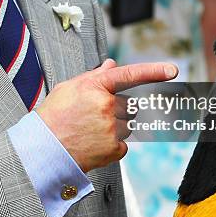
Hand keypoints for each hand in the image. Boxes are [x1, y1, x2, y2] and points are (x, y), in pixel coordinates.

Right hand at [38, 58, 177, 171]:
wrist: (43, 151)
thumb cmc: (53, 118)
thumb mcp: (69, 88)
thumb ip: (94, 76)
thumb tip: (112, 65)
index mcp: (96, 87)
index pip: (130, 74)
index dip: (154, 71)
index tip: (172, 70)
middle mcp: (108, 106)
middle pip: (129, 104)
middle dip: (118, 109)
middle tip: (94, 117)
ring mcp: (113, 128)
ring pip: (127, 124)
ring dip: (114, 126)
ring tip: (89, 131)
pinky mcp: (116, 148)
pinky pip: (123, 143)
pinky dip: (112, 143)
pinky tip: (93, 143)